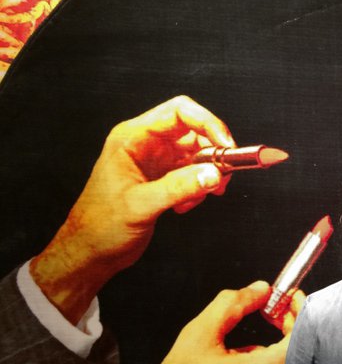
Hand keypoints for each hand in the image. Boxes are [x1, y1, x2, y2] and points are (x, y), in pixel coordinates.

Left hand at [29, 96, 286, 323]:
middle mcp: (146, 144)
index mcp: (133, 138)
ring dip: (209, 173)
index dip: (208, 123)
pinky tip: (186, 206)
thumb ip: (178, 188)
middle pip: (193, 131)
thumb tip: (213, 175)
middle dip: (214, 151)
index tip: (227, 145)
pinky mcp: (163, 179)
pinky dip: (199, 188)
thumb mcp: (141, 205)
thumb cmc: (101, 225)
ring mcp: (156, 162)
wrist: (91, 250)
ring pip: (197, 154)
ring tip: (205, 195)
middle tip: (224, 174)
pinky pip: (193, 174)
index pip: (179, 113)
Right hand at [111, 282, 303, 363]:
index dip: (299, 308)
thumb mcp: (198, 336)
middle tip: (274, 318)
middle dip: (293, 329)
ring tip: (252, 354)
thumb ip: (233, 304)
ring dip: (285, 356)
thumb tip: (260, 290)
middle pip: (309, 352)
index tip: (289, 299)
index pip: (305, 330)